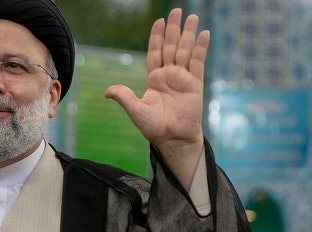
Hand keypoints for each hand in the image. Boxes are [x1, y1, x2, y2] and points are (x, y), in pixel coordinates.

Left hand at [104, 8, 209, 187]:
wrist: (173, 139)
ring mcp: (183, 78)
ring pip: (185, 51)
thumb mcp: (135, 110)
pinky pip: (198, 62)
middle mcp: (169, 75)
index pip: (155, 52)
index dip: (156, 37)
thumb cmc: (154, 127)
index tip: (158, 21)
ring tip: (192, 17)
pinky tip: (204, 34)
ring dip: (189, 34)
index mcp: (155, 79)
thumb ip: (124, 97)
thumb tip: (107, 92)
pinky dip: (201, 48)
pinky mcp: (195, 84)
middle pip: (171, 46)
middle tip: (175, 10)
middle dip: (173, 29)